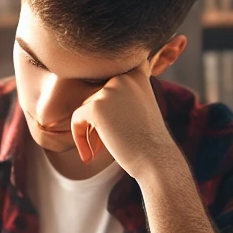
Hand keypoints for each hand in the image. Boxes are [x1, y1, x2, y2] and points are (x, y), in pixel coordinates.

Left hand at [70, 63, 177, 180]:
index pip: (110, 73)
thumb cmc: (147, 139)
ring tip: (100, 150)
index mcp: (136, 75)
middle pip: (94, 96)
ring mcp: (109, 90)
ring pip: (85, 108)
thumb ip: (122, 94)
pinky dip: (79, 138)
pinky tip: (89, 156)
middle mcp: (123, 77)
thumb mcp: (140, 107)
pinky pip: (76, 120)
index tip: (106, 103)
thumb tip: (99, 86)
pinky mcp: (96, 106)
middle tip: (103, 143)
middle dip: (96, 120)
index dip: (104, 88)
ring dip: (89, 130)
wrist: (155, 159)